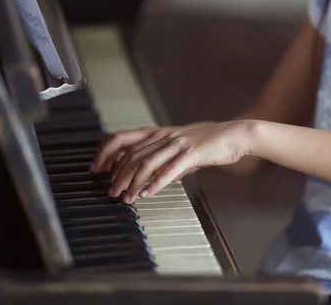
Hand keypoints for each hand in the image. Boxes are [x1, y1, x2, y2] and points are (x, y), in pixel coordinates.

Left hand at [92, 121, 253, 202]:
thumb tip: (156, 179)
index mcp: (158, 133)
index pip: (121, 138)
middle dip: (117, 175)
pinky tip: (147, 194)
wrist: (234, 135)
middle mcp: (163, 136)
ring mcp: (177, 144)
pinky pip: (169, 170)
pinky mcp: (191, 154)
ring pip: (146, 163)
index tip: (97, 169)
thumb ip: (166, 161)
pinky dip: (155, 183)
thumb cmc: (209, 142)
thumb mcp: (181, 149)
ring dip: (132, 182)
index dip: (105, 153)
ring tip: (125, 197)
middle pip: (131, 154)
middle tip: (111, 192)